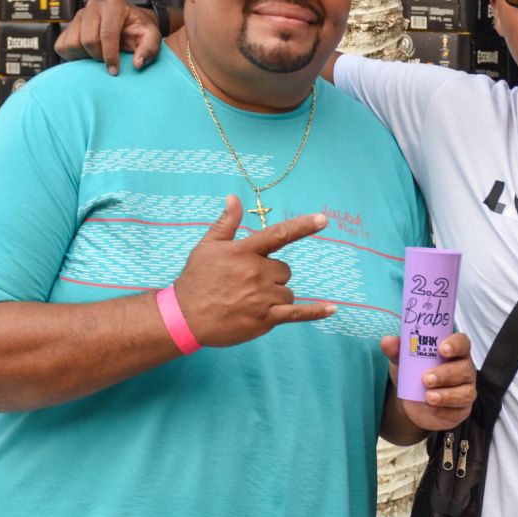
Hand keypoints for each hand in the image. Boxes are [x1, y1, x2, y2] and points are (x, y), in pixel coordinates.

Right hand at [53, 0, 164, 73]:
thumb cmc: (139, 29)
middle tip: (108, 62)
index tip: (114, 70)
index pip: (107, 34)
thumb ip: (150, 49)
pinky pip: (61, 46)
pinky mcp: (68, 26)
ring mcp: (79, 15)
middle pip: (87, 40)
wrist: (130, 23)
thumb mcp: (152, 36)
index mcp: (114, 6)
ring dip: (84, 56)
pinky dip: (72, 55)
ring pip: (71, 43)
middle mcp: (94, 7)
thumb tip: (138, 63)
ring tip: (98, 56)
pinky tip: (87, 55)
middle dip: (98, 57)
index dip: (110, 55)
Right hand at [171, 195, 333, 347]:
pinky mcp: (266, 319)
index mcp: (244, 252)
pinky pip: (297, 314)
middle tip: (247, 284)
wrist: (185, 317)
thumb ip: (226, 223)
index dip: (303, 226)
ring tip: (248, 301)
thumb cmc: (196, 279)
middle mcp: (256, 272)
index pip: (279, 235)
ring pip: (287, 291)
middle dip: (272, 276)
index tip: (323, 219)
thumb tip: (234, 197)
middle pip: (284, 270)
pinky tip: (332, 309)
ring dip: (276, 295)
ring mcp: (263, 297)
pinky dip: (315, 312)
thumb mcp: (207, 246)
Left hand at [381, 331, 475, 430]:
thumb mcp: (403, 359)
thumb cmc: (413, 372)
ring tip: (428, 397)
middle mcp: (464, 369)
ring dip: (447, 395)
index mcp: (454, 351)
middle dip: (446, 374)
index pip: (462, 343)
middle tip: (426, 379)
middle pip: (464, 369)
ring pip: (465, 392)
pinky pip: (459, 412)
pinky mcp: (461, 410)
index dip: (455, 345)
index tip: (442, 349)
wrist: (409, 399)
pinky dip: (445, 411)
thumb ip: (397, 350)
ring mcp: (465, 390)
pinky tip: (432, 409)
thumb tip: (387, 342)